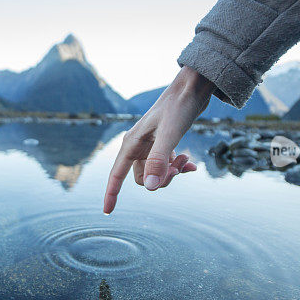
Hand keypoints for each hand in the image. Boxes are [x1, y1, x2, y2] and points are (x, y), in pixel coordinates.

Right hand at [103, 66, 214, 213]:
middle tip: (179, 167)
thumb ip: (159, 161)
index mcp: (131, 144)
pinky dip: (178, 167)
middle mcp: (137, 146)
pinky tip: (191, 164)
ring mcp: (149, 146)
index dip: (111, 194)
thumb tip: (152, 188)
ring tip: (186, 159)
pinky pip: (165, 165)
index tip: (107, 212)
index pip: (116, 175)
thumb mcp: (170, 134)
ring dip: (172, 172)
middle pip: (143, 178)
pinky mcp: (162, 143)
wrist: (192, 88)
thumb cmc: (178, 106)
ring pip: (156, 173)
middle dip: (162, 178)